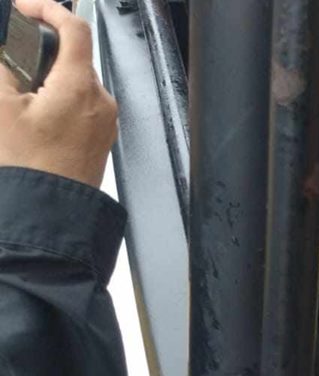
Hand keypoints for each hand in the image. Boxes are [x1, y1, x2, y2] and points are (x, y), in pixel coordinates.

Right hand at [0, 0, 116, 187]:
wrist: (50, 209)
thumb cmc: (30, 164)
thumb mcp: (1, 105)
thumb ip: (4, 68)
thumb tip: (8, 54)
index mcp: (79, 85)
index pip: (74, 28)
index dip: (49, 9)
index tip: (27, 9)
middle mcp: (100, 100)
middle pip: (73, 58)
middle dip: (41, 53)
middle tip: (13, 61)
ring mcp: (105, 121)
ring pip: (76, 83)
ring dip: (48, 79)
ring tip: (22, 98)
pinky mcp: (101, 137)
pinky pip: (81, 106)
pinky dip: (59, 100)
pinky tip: (37, 118)